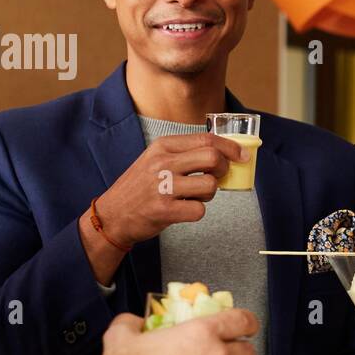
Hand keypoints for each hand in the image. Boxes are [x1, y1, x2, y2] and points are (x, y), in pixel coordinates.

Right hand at [96, 132, 247, 246]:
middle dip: (224, 169)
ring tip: (194, 195)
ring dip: (209, 194)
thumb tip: (223, 153)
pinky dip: (197, 211)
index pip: (207, 139)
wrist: (112, 215)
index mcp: (163, 146)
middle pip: (213, 158)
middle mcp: (162, 162)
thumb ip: (184, 153)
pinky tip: (183, 209)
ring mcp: (163, 186)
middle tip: (218, 177)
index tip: (242, 155)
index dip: (230, 147)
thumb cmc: (140, 187)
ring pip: (210, 185)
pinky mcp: (164, 210)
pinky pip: (199, 210)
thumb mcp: (156, 159)